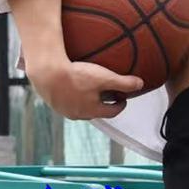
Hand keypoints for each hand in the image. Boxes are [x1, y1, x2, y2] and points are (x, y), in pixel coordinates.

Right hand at [25, 51, 144, 120]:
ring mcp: (64, 110)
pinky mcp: (52, 102)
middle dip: (103, 102)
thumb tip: (140, 84)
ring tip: (89, 88)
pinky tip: (71, 86)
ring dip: (87, 100)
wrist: (47, 73)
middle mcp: (78, 114)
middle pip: (96, 111)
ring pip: (80, 107)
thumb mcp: (104, 77)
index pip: (112, 111)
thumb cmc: (76, 76)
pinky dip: (72, 96)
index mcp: (93, 110)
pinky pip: (66, 102)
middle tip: (107, 91)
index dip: (120, 104)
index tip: (123, 97)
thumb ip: (124, 82)